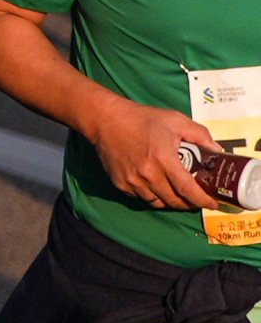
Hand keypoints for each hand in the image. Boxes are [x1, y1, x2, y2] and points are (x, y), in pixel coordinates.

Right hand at [85, 92, 222, 213]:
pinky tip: (156, 186)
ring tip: (176, 194)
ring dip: (170, 201)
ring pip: (157, 203)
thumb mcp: (175, 120)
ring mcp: (132, 180)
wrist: (105, 119)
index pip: (188, 189)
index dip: (203, 200)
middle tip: (196, 199)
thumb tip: (217, 151)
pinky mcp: (120, 183)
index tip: (212, 204)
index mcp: (164, 159)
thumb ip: (200, 135)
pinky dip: (152, 196)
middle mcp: (148, 174)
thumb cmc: (142, 118)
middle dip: (189, 203)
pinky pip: (141, 198)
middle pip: (174, 201)